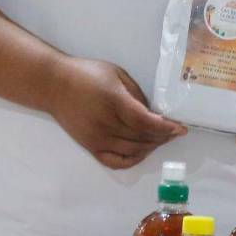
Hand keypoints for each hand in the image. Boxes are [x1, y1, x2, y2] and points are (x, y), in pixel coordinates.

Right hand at [50, 57, 186, 169]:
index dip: (166, 127)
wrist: (54, 85)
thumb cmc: (87, 74)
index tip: (181, 128)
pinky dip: (132, 160)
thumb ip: (136, 94)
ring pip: (132, 151)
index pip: (145, 122)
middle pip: (141, 138)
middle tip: (175, 132)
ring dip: (151, 148)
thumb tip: (152, 113)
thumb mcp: (117, 74)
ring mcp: (96, 138)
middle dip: (163, 137)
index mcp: (114, 101)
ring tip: (162, 140)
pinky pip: (114, 161)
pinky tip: (142, 152)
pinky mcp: (90, 147)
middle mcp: (106, 124)